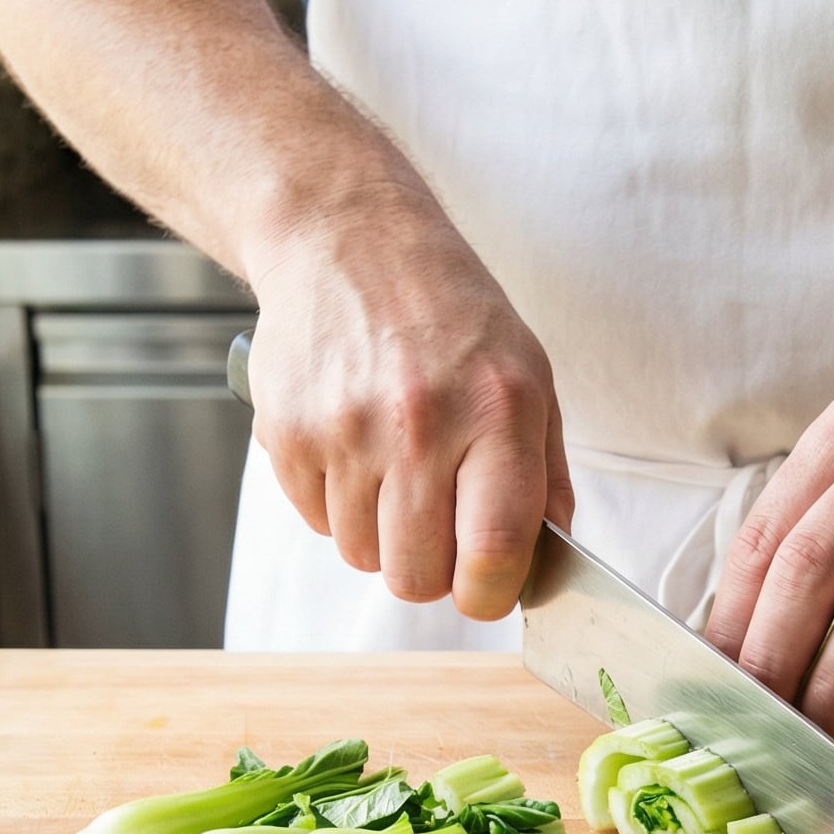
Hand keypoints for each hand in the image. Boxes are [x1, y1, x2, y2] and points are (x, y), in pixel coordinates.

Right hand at [245, 195, 573, 619]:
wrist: (347, 240)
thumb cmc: (450, 315)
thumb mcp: (528, 377)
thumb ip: (545, 477)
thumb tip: (545, 566)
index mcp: (497, 411)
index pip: (492, 552)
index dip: (491, 593)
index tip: (488, 588)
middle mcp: (420, 423)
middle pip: (417, 576)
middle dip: (432, 570)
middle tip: (439, 527)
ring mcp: (345, 430)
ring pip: (363, 556)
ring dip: (382, 534)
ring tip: (394, 470)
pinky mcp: (287, 433)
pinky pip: (316, 522)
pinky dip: (337, 504)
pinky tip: (354, 448)